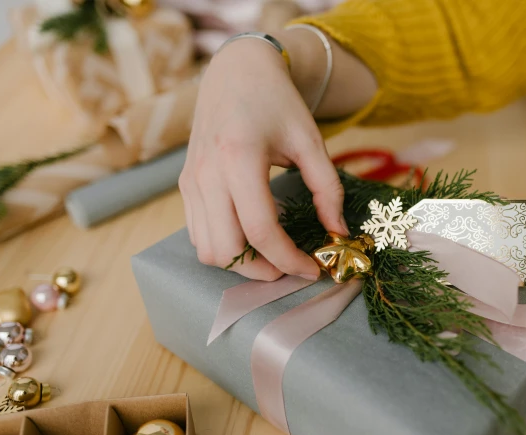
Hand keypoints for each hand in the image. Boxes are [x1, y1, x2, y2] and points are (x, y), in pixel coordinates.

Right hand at [179, 37, 347, 280]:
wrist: (236, 72)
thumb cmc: (277, 102)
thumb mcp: (310, 140)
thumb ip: (327, 188)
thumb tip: (339, 232)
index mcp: (239, 159)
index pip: (260, 231)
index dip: (289, 260)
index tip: (313, 268)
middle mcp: (207, 174)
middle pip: (227, 250)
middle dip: (263, 271)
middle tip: (292, 265)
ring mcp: (191, 182)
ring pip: (208, 249)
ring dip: (241, 263)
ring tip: (272, 254)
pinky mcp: (186, 186)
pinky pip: (198, 235)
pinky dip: (225, 246)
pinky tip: (251, 236)